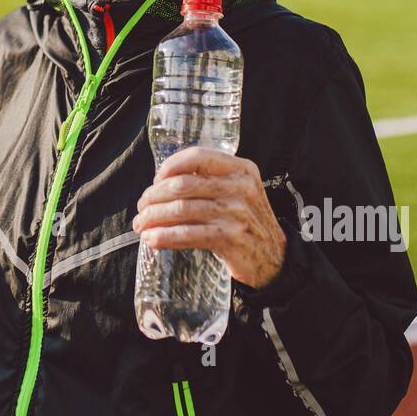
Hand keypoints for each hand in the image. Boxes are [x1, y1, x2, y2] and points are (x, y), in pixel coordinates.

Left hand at [132, 147, 286, 290]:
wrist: (275, 259)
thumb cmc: (247, 222)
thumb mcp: (239, 192)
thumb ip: (212, 181)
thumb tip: (163, 182)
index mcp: (241, 169)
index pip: (198, 156)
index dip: (170, 166)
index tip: (156, 179)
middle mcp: (240, 187)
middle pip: (183, 185)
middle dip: (154, 196)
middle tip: (142, 207)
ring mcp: (236, 213)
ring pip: (181, 210)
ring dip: (154, 217)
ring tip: (141, 225)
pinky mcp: (229, 238)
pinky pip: (188, 234)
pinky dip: (165, 237)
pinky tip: (152, 240)